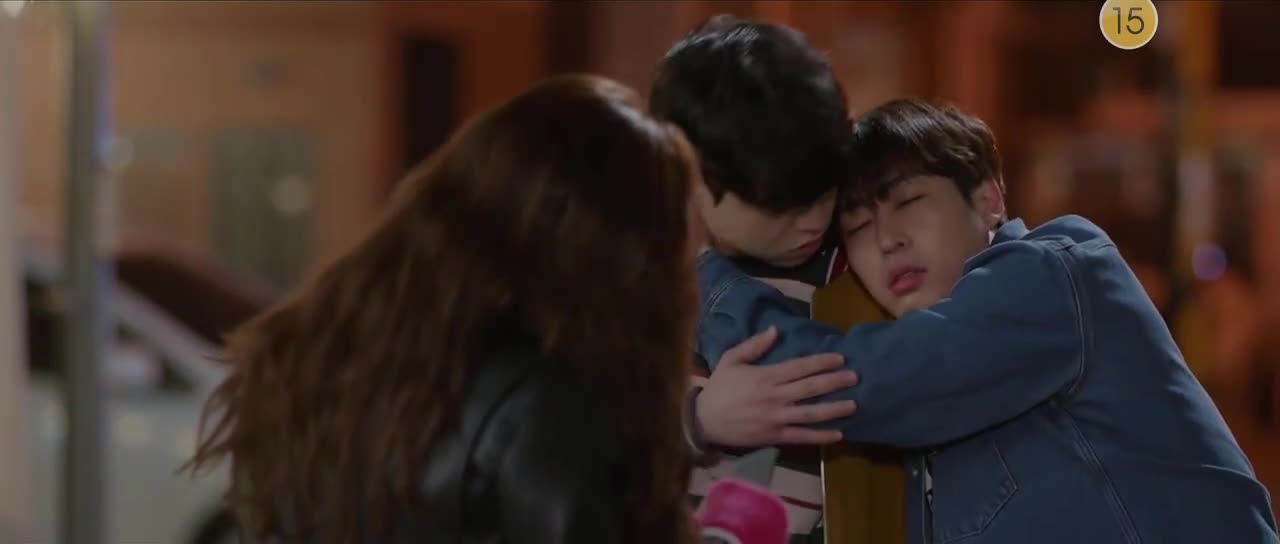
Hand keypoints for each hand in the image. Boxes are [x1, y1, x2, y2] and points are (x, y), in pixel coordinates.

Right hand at [696, 327, 857, 446]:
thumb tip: (776, 330)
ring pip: (811, 413)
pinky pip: (802, 437)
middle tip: (855, 377)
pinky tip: (838, 434)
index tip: (840, 358)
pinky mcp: (774, 436)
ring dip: (834, 409)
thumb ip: (754, 345)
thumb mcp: (731, 360)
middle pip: (810, 388)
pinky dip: (821, 436)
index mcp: (766, 376)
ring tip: (854, 404)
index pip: (800, 367)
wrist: (703, 420)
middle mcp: (775, 397)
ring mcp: (776, 418)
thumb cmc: (719, 388)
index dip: (822, 362)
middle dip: (834, 382)